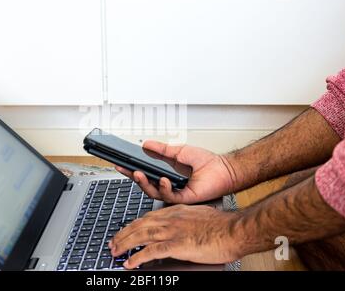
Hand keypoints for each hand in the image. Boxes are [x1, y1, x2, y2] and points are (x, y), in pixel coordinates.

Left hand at [109, 205, 240, 268]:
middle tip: (113, 243)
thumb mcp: (198, 217)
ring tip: (115, 252)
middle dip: (123, 234)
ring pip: (141, 236)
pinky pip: (151, 251)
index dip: (133, 224)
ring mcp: (173, 231)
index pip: (147, 216)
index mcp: (175, 211)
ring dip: (125, 244)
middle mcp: (171, 219)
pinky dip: (138, 257)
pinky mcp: (177, 245)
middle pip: (140, 225)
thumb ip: (184, 222)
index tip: (125, 231)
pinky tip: (130, 263)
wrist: (233, 230)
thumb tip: (178, 230)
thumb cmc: (221, 225)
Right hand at [115, 140, 236, 203]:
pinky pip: (170, 196)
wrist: (223, 169)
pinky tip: (164, 179)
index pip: (145, 174)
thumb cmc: (206, 161)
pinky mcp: (184, 199)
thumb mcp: (179, 151)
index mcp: (166, 174)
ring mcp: (176, 193)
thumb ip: (161, 149)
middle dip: (134, 178)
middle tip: (128, 170)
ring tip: (140, 173)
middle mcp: (169, 185)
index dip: (132, 170)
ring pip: (154, 192)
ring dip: (145, 184)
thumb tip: (146, 144)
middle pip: (146, 185)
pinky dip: (165, 188)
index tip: (121, 165)